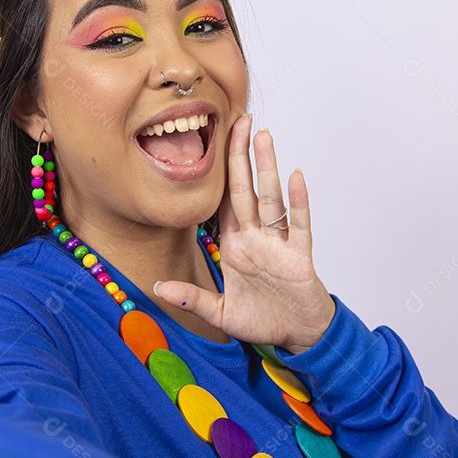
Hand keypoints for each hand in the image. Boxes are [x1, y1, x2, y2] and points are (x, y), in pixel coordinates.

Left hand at [154, 114, 335, 354]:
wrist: (298, 337)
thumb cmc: (264, 320)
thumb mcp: (220, 312)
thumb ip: (191, 299)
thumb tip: (158, 288)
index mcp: (236, 245)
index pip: (224, 201)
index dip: (218, 174)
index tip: (212, 142)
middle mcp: (256, 238)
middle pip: (245, 189)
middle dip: (240, 156)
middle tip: (239, 120)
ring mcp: (279, 244)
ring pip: (271, 197)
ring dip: (267, 167)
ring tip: (263, 136)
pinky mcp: (299, 256)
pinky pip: (298, 224)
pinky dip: (298, 201)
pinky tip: (296, 176)